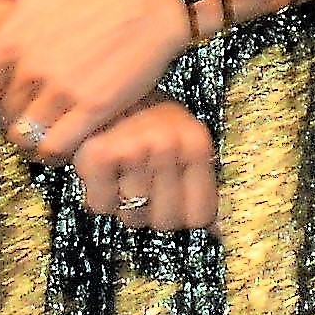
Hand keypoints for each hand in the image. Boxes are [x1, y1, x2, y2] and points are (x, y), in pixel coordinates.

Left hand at [0, 0, 192, 162]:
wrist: (149, 0)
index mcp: (10, 40)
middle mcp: (32, 68)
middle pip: (0, 120)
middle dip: (13, 118)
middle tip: (32, 108)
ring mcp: (64, 90)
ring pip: (26, 138)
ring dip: (33, 138)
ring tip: (48, 124)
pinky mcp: (95, 107)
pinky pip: (58, 148)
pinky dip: (56, 150)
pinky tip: (68, 136)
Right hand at [66, 98, 217, 233]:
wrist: (96, 82)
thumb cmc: (144, 117)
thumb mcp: (182, 140)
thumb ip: (199, 184)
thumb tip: (218, 232)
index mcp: (196, 143)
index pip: (199, 216)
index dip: (182, 216)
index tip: (170, 202)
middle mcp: (169, 145)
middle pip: (165, 221)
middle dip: (151, 211)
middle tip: (140, 184)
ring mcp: (135, 149)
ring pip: (131, 217)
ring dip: (123, 202)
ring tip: (120, 173)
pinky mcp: (99, 154)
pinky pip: (101, 205)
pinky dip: (98, 195)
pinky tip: (103, 173)